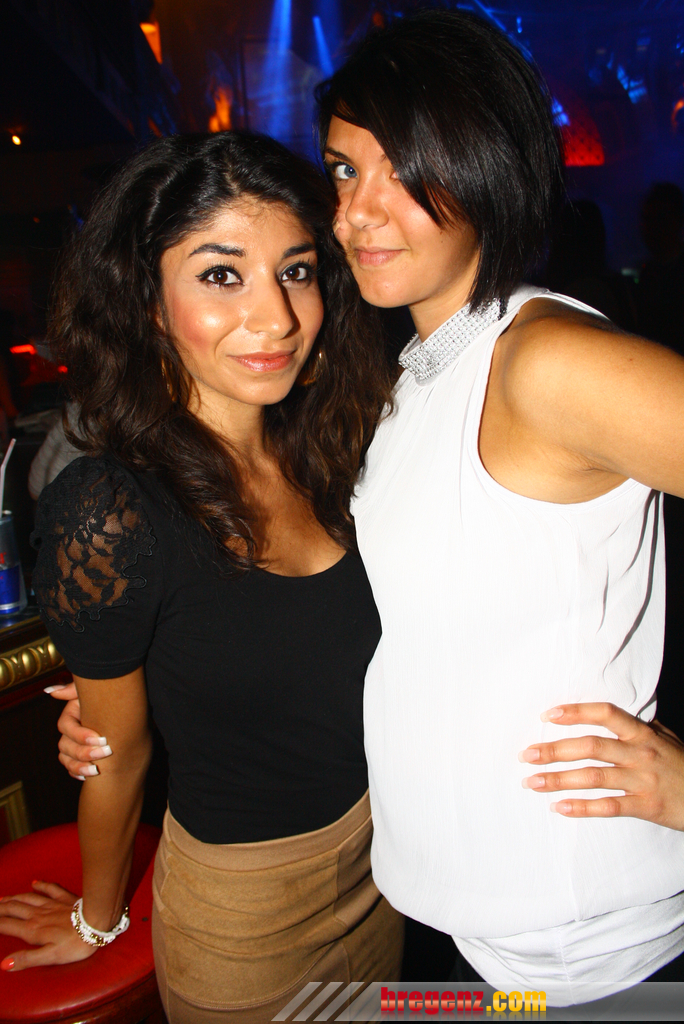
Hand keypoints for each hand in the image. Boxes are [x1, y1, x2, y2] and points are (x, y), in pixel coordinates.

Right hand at [0, 881, 94, 970]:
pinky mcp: (65, 898)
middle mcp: (39, 915)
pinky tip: (35, 882)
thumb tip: (4, 964)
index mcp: (33, 930)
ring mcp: (52, 904)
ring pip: (28, 898)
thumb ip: (27, 959)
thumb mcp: (49, 957)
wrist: (97, 923)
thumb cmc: (75, 944)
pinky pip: (50, 889)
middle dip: (1, 907)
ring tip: (3, 898)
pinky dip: (41, 885)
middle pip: (14, 908)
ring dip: (14, 897)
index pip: (7, 925)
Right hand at [45, 683, 111, 779]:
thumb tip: (51, 691)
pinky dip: (78, 773)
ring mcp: (74, 745)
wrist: (128, 710)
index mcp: (71, 715)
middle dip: (84, 752)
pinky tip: (88, 776)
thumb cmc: (110, 695)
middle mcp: (70, 731)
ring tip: (96, 769)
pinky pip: (72, 768)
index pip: (66, 727)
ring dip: (79, 766)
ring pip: (66, 759)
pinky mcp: (81, 756)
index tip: (100, 738)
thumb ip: (74, 689)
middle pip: (65, 746)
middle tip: (106, 752)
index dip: (80, 734)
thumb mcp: (94, 690)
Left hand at [518, 702, 683, 830]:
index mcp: (642, 733)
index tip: (547, 715)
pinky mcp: (646, 806)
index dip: (576, 712)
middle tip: (526, 755)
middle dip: (554, 749)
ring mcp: (643, 780)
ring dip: (558, 779)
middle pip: (590, 746)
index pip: (605, 714)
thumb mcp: (666, 738)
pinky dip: (581, 807)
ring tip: (532, 782)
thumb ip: (638, 727)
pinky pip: (608, 807)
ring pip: (593, 777)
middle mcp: (640, 753)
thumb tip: (610, 714)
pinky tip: (559, 807)